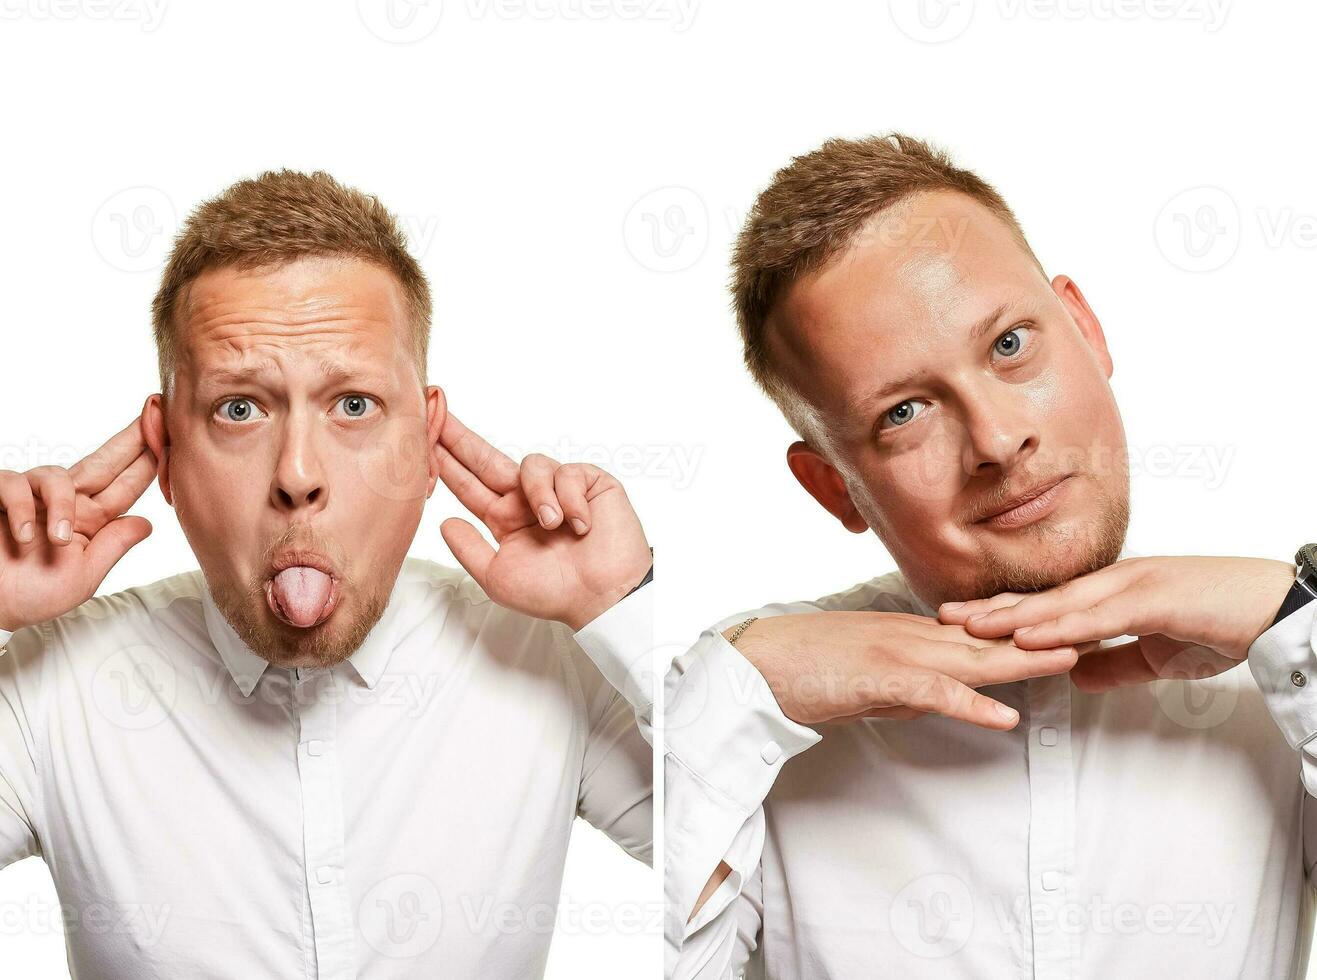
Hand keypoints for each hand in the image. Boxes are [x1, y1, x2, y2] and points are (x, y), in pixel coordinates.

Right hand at [0, 417, 155, 631]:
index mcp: (90, 520)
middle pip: (103, 461)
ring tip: (56, 540)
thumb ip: (113, 546)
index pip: (126, 485)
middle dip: (130, 438)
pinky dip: (20, 510)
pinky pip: (13, 485)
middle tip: (154, 412)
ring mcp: (32, 498)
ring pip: (57, 475)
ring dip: (60, 505)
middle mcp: (65, 503)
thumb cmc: (30, 594)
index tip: (172, 437)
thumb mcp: (84, 576)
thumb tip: (147, 522)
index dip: (148, 461)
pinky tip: (24, 537)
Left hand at [433, 413, 650, 631]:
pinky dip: (571, 500)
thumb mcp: (498, 578)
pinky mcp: (589, 482)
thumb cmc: (555, 593)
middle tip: (438, 408)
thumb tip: (443, 522)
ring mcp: (558, 488)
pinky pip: (568, 473)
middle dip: (462, 436)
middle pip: (487, 458)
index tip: (422, 440)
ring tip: (551, 525)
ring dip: (539, 494)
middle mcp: (528, 499)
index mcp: (505, 519)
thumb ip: (468, 550)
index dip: (446, 463)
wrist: (603, 597)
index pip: (469, 485)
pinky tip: (581, 525)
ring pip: (532, 464)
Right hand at [727, 610, 1081, 729]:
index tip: (1067, 627)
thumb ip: (904, 683)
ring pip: (971, 656)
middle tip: (1098, 628)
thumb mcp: (865, 677)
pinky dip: (970, 703)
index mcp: (908, 633)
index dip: (1026, 630)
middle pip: (989, 637)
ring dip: (1025, 659)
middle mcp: (910, 635)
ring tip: (1074, 658)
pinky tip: (1004, 715)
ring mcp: (896, 652)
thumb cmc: (801, 668)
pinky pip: (932, 691)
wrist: (755, 663)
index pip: (979, 632)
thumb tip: (936, 698)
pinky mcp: (878, 677)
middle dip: (1044, 635)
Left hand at [938, 555, 1296, 692]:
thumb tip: (1076, 676)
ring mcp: (1132, 586)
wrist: (1276, 608)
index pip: (1047, 604)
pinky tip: (1029, 637)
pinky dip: (1060, 628)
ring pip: (1059, 604)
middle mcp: (1114, 583)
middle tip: (943, 618)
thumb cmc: (1224, 623)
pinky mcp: (1154, 600)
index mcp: (1113, 593)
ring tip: (969, 628)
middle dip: (991, 609)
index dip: (1004, 612)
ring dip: (1012, 617)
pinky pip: (1098, 617)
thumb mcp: (1160, 654)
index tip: (964, 620)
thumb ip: (1117, 662)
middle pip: (1040, 598)